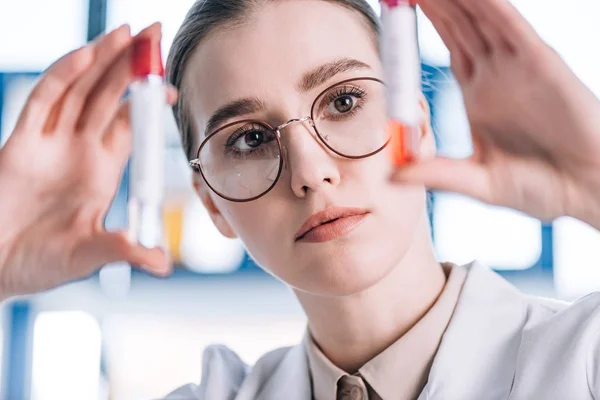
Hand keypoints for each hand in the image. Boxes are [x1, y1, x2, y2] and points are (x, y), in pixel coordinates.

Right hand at [0, 23, 176, 299]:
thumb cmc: (43, 262)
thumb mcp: (91, 253)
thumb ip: (124, 250)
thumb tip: (162, 264)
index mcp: (103, 169)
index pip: (131, 123)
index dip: (148, 102)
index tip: (170, 87)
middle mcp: (80, 148)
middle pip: (110, 96)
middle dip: (132, 65)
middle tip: (154, 33)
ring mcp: (50, 142)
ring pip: (81, 89)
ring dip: (102, 60)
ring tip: (127, 33)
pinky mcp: (20, 142)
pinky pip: (43, 101)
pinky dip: (64, 77)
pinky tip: (86, 56)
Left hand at [394, 0, 599, 227]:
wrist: (585, 194)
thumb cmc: (539, 189)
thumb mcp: (478, 182)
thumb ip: (437, 174)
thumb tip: (392, 175)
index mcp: (479, 95)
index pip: (449, 45)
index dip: (427, 22)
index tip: (400, 4)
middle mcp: (496, 74)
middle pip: (460, 24)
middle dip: (437, 1)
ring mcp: (517, 67)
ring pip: (481, 18)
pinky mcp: (541, 65)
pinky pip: (512, 27)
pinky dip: (492, 7)